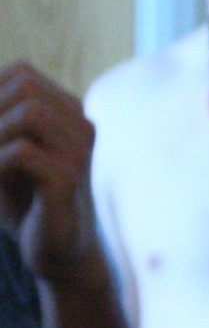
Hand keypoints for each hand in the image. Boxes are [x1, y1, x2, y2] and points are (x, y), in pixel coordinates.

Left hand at [0, 62, 107, 286]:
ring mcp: (80, 151)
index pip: (22, 74)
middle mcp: (81, 126)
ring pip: (29, 112)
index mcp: (69, 115)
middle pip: (26, 86)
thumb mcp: (6, 155)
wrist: (57, 254)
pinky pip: (24, 151)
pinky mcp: (70, 179)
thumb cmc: (25, 203)